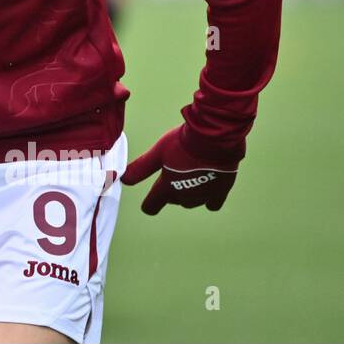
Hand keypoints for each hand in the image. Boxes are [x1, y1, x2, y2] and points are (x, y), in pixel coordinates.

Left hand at [121, 125, 239, 214]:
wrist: (214, 138)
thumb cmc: (182, 142)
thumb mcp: (157, 153)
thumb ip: (141, 168)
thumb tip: (123, 179)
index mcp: (167, 187)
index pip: (152, 205)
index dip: (149, 204)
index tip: (150, 201)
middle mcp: (185, 196)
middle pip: (173, 200)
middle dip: (170, 191)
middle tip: (174, 170)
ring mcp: (204, 195)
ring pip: (191, 201)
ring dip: (188, 193)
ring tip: (190, 172)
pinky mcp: (221, 191)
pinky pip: (212, 203)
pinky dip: (208, 197)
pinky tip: (207, 185)